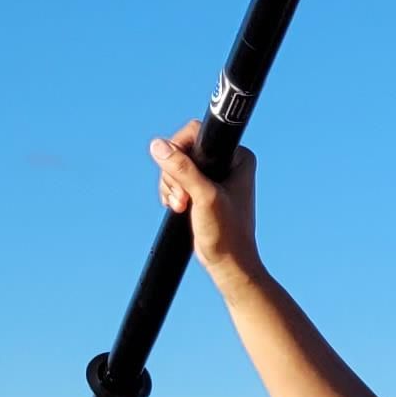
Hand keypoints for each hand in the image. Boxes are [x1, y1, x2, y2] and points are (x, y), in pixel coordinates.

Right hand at [150, 121, 261, 283]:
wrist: (228, 263)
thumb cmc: (226, 234)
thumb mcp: (203, 197)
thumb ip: (183, 170)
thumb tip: (158, 145)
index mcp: (238, 156)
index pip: (196, 133)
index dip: (180, 151)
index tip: (183, 179)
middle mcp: (228, 160)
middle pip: (181, 149)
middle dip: (175, 175)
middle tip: (184, 199)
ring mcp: (215, 174)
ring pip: (175, 164)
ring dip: (172, 187)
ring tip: (183, 207)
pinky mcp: (203, 187)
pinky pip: (176, 178)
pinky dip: (172, 192)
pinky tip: (180, 208)